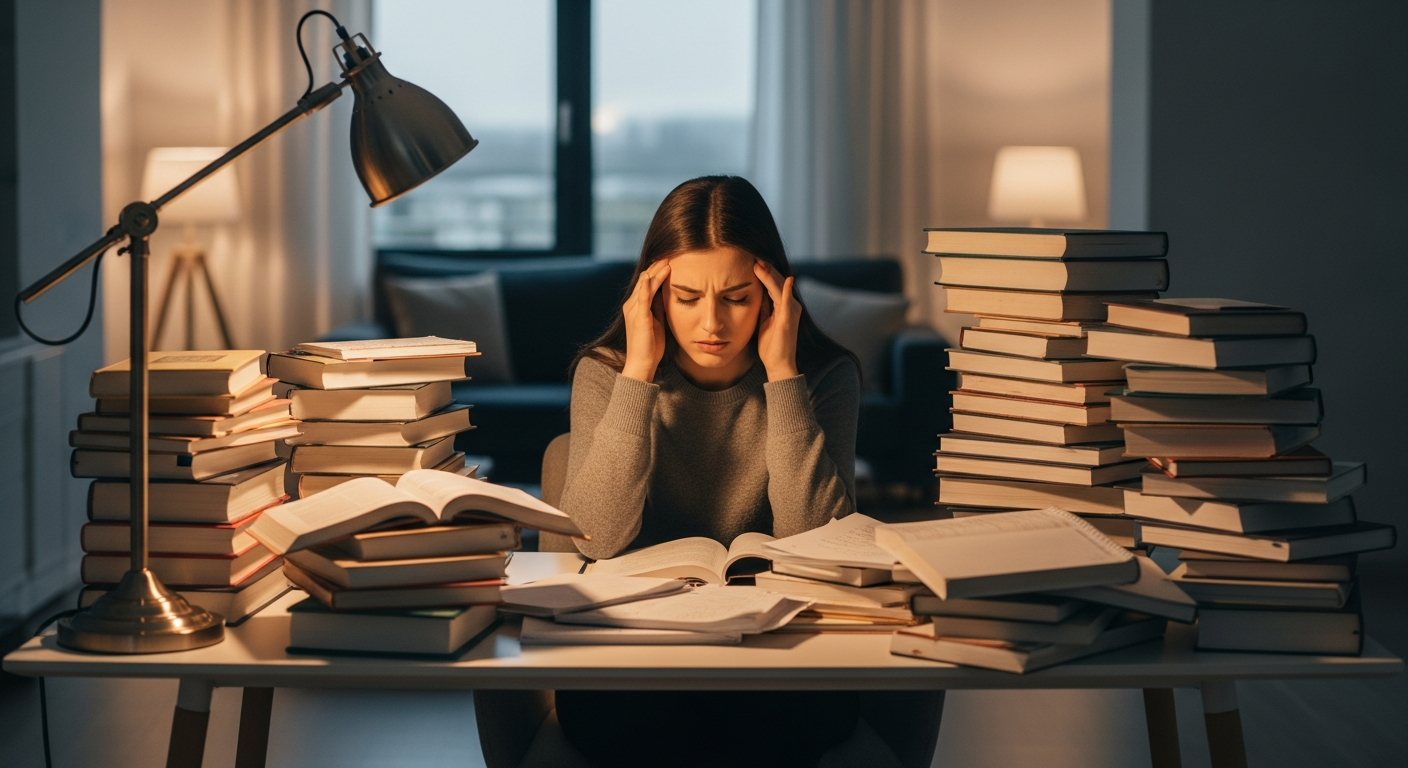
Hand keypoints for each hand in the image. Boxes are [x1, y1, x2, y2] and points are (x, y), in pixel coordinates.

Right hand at [621, 259, 670, 381]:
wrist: (642, 363)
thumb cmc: (650, 345)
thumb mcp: (657, 320)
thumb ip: (659, 306)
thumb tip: (667, 293)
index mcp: (636, 305)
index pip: (646, 282)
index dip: (657, 271)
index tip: (670, 262)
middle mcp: (631, 304)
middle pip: (644, 279)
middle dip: (657, 267)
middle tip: (671, 256)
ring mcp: (634, 310)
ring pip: (644, 284)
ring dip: (656, 272)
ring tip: (668, 262)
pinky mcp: (639, 317)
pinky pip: (642, 297)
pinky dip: (647, 286)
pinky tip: (653, 276)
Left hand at [753, 261, 800, 380]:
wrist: (778, 364)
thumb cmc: (771, 345)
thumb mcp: (764, 320)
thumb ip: (764, 306)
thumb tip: (757, 292)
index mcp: (784, 305)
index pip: (774, 284)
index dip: (764, 272)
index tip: (752, 261)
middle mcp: (791, 305)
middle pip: (778, 282)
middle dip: (766, 269)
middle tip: (753, 257)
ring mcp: (791, 311)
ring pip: (780, 287)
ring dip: (770, 275)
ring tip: (758, 264)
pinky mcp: (788, 319)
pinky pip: (787, 301)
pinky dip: (787, 289)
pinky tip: (787, 279)